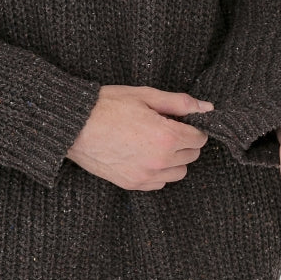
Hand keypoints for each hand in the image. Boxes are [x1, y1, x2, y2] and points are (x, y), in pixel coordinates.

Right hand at [67, 85, 213, 190]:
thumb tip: (207, 107)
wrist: (73, 125)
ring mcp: (145, 175)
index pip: (199, 138)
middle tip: (165, 128)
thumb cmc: (107, 106)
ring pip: (178, 173)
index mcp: (167, 136)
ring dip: (174, 159)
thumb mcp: (145, 95)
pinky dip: (158, 172)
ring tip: (155, 143)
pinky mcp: (131, 183)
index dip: (192, 127)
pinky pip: (158, 183)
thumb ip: (179, 103)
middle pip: (191, 156)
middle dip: (184, 142)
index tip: (180, 121)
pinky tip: (144, 156)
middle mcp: (160, 161)